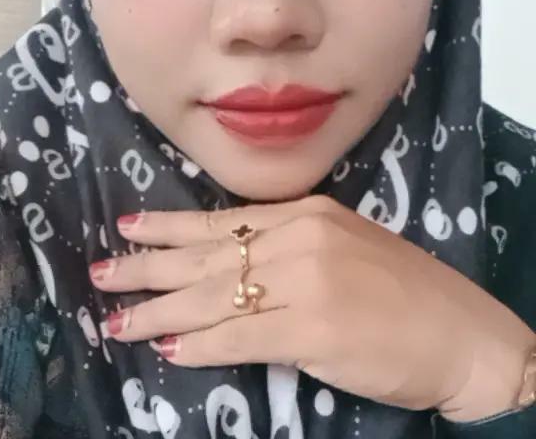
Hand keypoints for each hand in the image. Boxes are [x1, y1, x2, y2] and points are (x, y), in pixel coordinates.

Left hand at [89, 195, 534, 420]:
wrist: (460, 331)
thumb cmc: (405, 291)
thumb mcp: (344, 247)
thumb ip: (290, 250)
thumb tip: (232, 269)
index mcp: (307, 213)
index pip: (222, 221)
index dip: (170, 228)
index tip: (129, 227)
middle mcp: (300, 239)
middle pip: (207, 255)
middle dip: (148, 266)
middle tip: (102, 274)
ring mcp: (306, 281)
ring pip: (214, 295)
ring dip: (160, 310)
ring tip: (117, 319)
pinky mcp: (313, 330)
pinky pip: (242, 335)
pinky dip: (201, 345)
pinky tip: (169, 349)